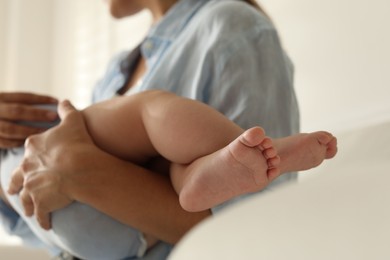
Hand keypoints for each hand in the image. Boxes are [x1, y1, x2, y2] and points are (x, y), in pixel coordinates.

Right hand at [0, 92, 57, 147]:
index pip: (23, 97)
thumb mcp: (7, 107)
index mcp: (0, 98)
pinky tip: (30, 142)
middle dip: (37, 114)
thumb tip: (53, 108)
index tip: (57, 101)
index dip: (41, 99)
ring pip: (10, 128)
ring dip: (29, 131)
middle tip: (54, 116)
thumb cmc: (2, 118)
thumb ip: (22, 108)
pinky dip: (18, 142)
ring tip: (46, 133)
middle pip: (17, 111)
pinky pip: (4, 141)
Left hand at [8, 100, 94, 228]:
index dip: (31, 157)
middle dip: (17, 184)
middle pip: (18, 177)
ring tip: (29, 210)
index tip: (34, 162)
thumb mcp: (73, 121)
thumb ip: (66, 111)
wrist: (79, 167)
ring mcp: (32, 186)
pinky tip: (47, 224)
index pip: (28, 152)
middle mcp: (28, 167)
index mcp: (33, 147)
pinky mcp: (40, 203)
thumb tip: (63, 101)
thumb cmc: (77, 143)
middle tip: (15, 189)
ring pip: (25, 198)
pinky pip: (40, 215)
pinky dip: (43, 220)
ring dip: (27, 204)